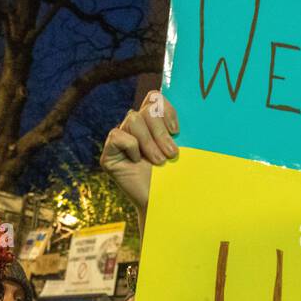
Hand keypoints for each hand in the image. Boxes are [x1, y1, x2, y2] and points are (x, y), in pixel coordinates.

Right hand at [100, 90, 179, 211]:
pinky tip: (136, 162)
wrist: (164, 203)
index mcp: (153, 123)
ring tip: (158, 161)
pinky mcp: (109, 153)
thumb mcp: (183, 149)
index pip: (155, 98)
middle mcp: (136, 128)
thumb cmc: (176, 177)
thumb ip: (178, 129)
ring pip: (133, 118)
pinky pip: (117, 135)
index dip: (166, 110)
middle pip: (147, 109)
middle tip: (171, 154)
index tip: (177, 131)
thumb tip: (192, 104)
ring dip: (149, 142)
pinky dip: (131, 147)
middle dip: (160, 132)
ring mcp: (122, 139)